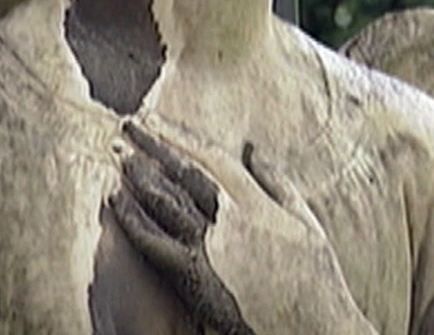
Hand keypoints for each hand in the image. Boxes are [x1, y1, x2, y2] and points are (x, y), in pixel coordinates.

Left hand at [110, 121, 375, 333]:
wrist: (315, 327)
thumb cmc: (317, 279)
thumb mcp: (305, 222)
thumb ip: (277, 183)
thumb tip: (253, 149)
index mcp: (258, 203)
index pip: (211, 158)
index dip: (182, 136)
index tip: (159, 120)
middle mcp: (231, 220)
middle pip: (184, 172)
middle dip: (154, 145)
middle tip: (130, 126)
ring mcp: (210, 249)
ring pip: (167, 201)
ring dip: (140, 175)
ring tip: (118, 154)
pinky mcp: (196, 278)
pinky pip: (156, 244)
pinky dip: (134, 219)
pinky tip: (116, 202)